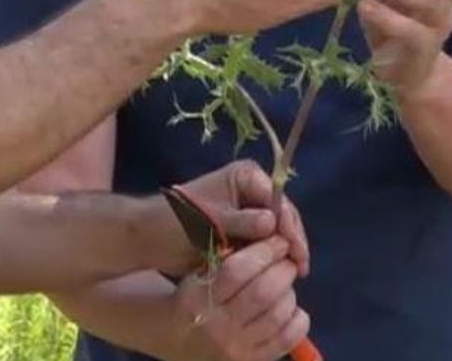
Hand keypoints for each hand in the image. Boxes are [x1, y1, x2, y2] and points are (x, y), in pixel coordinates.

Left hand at [153, 160, 309, 278]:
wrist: (150, 239)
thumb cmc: (176, 221)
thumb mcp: (208, 220)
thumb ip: (241, 221)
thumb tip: (271, 223)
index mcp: (246, 176)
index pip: (278, 200)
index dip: (289, 226)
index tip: (295, 250)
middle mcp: (252, 190)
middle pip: (282, 216)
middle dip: (291, 241)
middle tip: (300, 268)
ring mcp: (249, 212)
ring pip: (276, 233)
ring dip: (284, 252)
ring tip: (294, 275)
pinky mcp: (244, 232)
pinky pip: (264, 245)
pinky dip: (271, 259)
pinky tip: (279, 275)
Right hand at [174, 236, 309, 360]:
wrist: (179, 342)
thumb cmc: (192, 299)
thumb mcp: (197, 275)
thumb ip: (227, 258)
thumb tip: (270, 235)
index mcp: (198, 298)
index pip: (237, 269)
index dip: (265, 250)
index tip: (279, 240)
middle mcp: (217, 326)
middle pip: (263, 292)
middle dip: (284, 269)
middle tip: (288, 260)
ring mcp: (236, 348)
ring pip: (278, 314)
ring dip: (290, 292)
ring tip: (285, 285)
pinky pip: (288, 339)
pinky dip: (299, 319)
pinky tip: (292, 309)